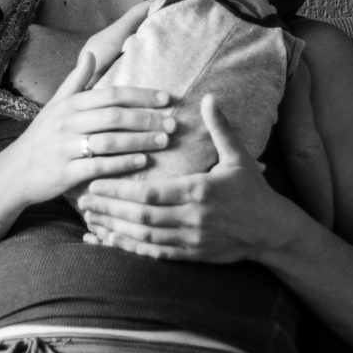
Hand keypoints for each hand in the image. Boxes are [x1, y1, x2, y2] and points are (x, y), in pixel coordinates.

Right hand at [0, 48, 174, 213]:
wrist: (12, 173)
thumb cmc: (40, 137)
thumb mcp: (54, 106)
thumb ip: (76, 81)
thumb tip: (90, 54)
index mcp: (69, 104)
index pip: (111, 94)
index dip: (141, 95)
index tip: (167, 98)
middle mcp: (67, 123)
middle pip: (114, 116)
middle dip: (147, 118)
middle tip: (173, 123)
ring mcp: (65, 148)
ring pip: (110, 141)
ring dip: (141, 141)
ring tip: (164, 141)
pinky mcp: (65, 172)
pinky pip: (99, 166)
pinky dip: (123, 164)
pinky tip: (143, 163)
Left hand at [77, 96, 298, 262]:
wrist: (271, 231)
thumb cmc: (253, 190)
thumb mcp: (238, 156)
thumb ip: (220, 128)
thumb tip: (209, 97)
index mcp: (199, 191)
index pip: (151, 193)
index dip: (120, 189)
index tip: (96, 181)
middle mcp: (191, 218)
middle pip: (141, 217)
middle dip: (109, 209)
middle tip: (81, 200)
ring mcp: (190, 240)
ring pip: (144, 237)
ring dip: (113, 229)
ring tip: (89, 219)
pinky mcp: (190, 255)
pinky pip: (153, 253)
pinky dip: (128, 248)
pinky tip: (107, 241)